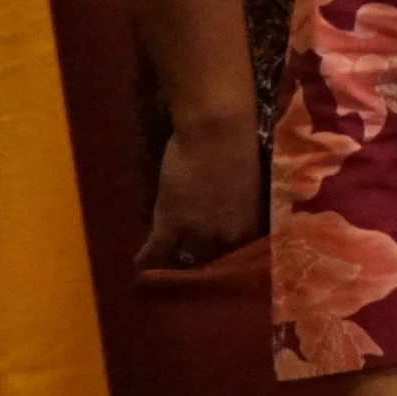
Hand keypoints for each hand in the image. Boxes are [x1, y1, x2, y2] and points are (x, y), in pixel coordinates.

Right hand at [137, 118, 264, 269]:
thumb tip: (243, 215)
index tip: (225, 253)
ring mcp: (196, 232)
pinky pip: (156, 247)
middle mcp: (225, 238)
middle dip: (206, 257)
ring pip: (185, 255)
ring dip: (178, 257)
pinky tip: (140, 264)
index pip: (242, 255)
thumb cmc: (245, 147)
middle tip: (197, 255)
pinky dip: (147, 257)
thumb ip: (249, 207)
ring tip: (171, 262)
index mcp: (251, 227)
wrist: (217, 131)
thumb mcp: (255, 183)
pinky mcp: (170, 221)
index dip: (231, 254)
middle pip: (213, 258)